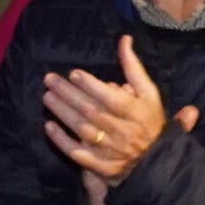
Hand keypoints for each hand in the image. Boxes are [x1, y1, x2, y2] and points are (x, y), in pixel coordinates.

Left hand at [40, 36, 182, 190]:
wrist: (157, 161)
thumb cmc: (150, 121)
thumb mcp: (148, 92)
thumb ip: (133, 67)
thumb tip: (124, 39)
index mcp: (136, 112)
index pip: (111, 98)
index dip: (92, 86)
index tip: (74, 74)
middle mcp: (122, 131)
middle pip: (92, 111)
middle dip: (69, 94)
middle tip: (50, 79)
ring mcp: (111, 150)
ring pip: (83, 129)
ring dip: (63, 113)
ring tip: (47, 96)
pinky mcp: (101, 166)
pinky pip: (78, 153)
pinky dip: (62, 141)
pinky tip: (49, 127)